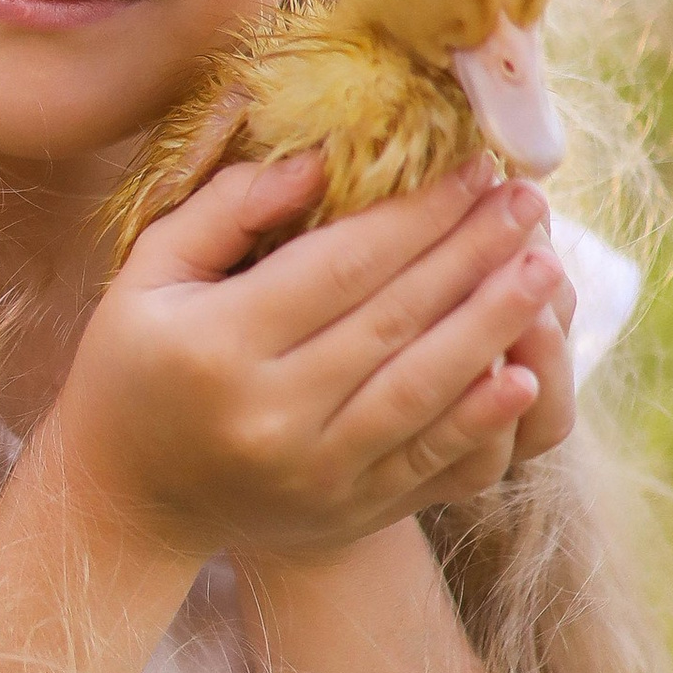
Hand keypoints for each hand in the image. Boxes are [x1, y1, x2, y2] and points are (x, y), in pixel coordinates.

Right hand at [52, 147, 572, 566]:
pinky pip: (428, 463)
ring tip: (545, 267)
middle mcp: (271, 415)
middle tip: (528, 200)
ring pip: (423, 391)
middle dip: (471, 254)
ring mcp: (314, 473)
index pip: (341, 265)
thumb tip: (321, 159)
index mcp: (219, 345)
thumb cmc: (134, 365)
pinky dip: (480, 419)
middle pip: (394, 320)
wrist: (126, 499)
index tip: (471, 166)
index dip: (416, 214)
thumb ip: (226, 210)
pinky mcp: (345, 512)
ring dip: (493, 326)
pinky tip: (526, 374)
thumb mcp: (148, 275)